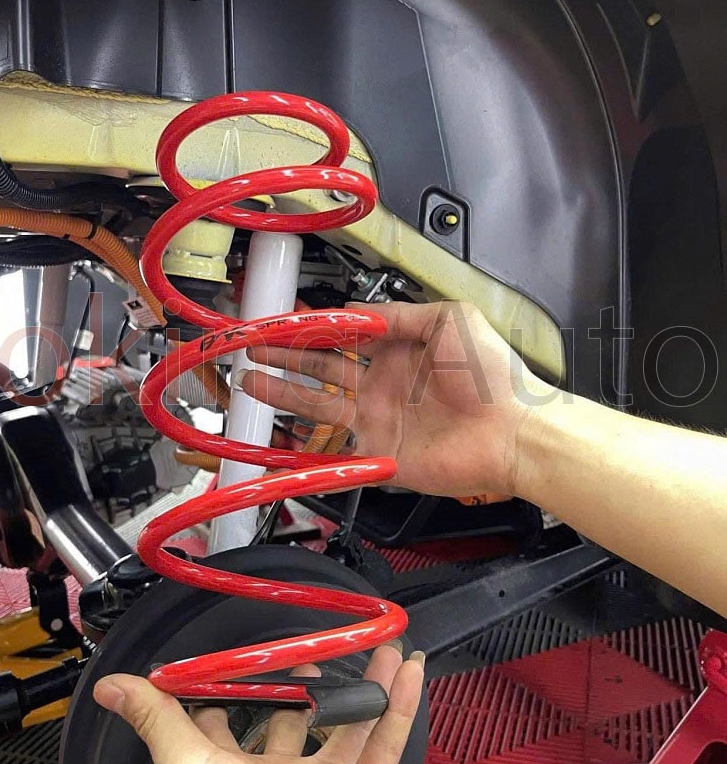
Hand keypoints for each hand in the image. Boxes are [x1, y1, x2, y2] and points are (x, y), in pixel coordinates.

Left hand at [94, 646, 424, 763]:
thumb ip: (156, 721)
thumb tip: (112, 688)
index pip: (222, 725)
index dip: (223, 691)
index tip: (229, 656)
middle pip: (292, 721)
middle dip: (301, 686)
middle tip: (308, 650)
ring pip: (347, 724)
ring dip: (365, 683)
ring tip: (374, 646)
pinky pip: (387, 741)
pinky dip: (401, 704)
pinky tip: (406, 669)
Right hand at [241, 301, 550, 498]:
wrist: (512, 432)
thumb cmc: (492, 376)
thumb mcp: (449, 319)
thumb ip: (401, 313)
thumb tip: (356, 309)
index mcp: (399, 352)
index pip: (343, 337)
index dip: (312, 329)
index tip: (283, 320)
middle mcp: (383, 385)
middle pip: (322, 369)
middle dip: (285, 358)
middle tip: (254, 347)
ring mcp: (378, 420)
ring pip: (318, 405)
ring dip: (283, 392)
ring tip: (251, 380)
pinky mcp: (378, 454)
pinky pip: (334, 454)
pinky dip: (304, 454)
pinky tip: (276, 444)